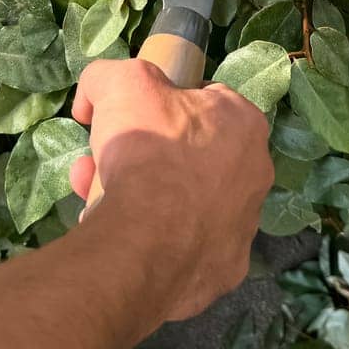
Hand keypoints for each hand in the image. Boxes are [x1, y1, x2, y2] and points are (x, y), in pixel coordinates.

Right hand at [69, 59, 273, 324]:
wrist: (147, 242)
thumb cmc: (148, 151)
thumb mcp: (120, 83)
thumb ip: (107, 76)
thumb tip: (92, 100)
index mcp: (245, 125)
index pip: (203, 102)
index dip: (159, 105)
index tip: (128, 119)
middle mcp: (255, 176)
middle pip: (187, 156)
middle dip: (140, 156)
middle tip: (102, 163)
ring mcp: (242, 229)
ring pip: (183, 204)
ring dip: (141, 198)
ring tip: (96, 202)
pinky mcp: (222, 271)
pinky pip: (182, 248)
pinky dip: (153, 241)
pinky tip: (122, 238)